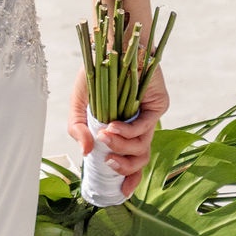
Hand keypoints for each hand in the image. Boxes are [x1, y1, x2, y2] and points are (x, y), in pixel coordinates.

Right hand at [68, 61, 169, 199]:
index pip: (132, 162)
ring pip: (143, 146)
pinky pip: (146, 127)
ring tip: (104, 137)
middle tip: (106, 160)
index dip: (129, 179)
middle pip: (140, 160)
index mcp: (123, 131)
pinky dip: (128, 131)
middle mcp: (138, 127)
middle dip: (123, 166)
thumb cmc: (96, 72)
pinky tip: (112, 127)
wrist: (109, 44)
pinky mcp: (158, 105)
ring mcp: (149, 117)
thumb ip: (77, 128)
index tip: (120, 191)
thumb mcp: (78, 103)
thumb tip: (85, 152)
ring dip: (122, 147)